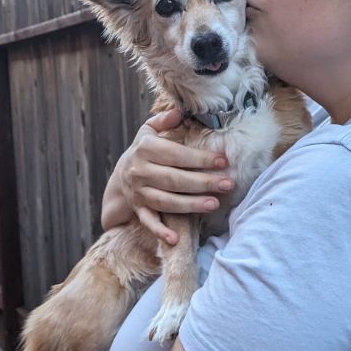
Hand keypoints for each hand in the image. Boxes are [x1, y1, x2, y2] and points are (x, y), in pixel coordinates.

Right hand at [118, 109, 233, 243]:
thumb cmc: (146, 149)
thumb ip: (165, 120)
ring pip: (166, 201)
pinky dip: (160, 231)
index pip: (177, 154)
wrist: (122, 174)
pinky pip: (148, 222)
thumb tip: (180, 112)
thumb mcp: (150, 130)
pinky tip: (174, 239)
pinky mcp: (138, 209)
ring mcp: (138, 192)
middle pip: (174, 179)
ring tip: (214, 204)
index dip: (201, 158)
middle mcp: (139, 171)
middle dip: (203, 182)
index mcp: (145, 148)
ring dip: (191, 205)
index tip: (224, 161)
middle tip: (228, 184)